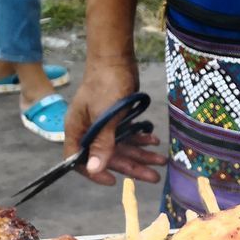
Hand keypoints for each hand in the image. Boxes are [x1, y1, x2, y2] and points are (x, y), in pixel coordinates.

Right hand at [64, 58, 167, 185]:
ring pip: (122, 147)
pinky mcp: (116, 118)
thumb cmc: (106, 84)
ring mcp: (102, 124)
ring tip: (162, 161)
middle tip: (154, 177)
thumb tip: (94, 169)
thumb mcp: (106, 116)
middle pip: (108, 156)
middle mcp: (88, 130)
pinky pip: (128, 135)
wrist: (116, 59)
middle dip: (132, 166)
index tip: (113, 181)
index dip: (94, 173)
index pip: (78, 159)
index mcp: (77, 129)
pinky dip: (140, 140)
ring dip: (141, 154)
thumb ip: (102, 143)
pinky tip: (154, 142)